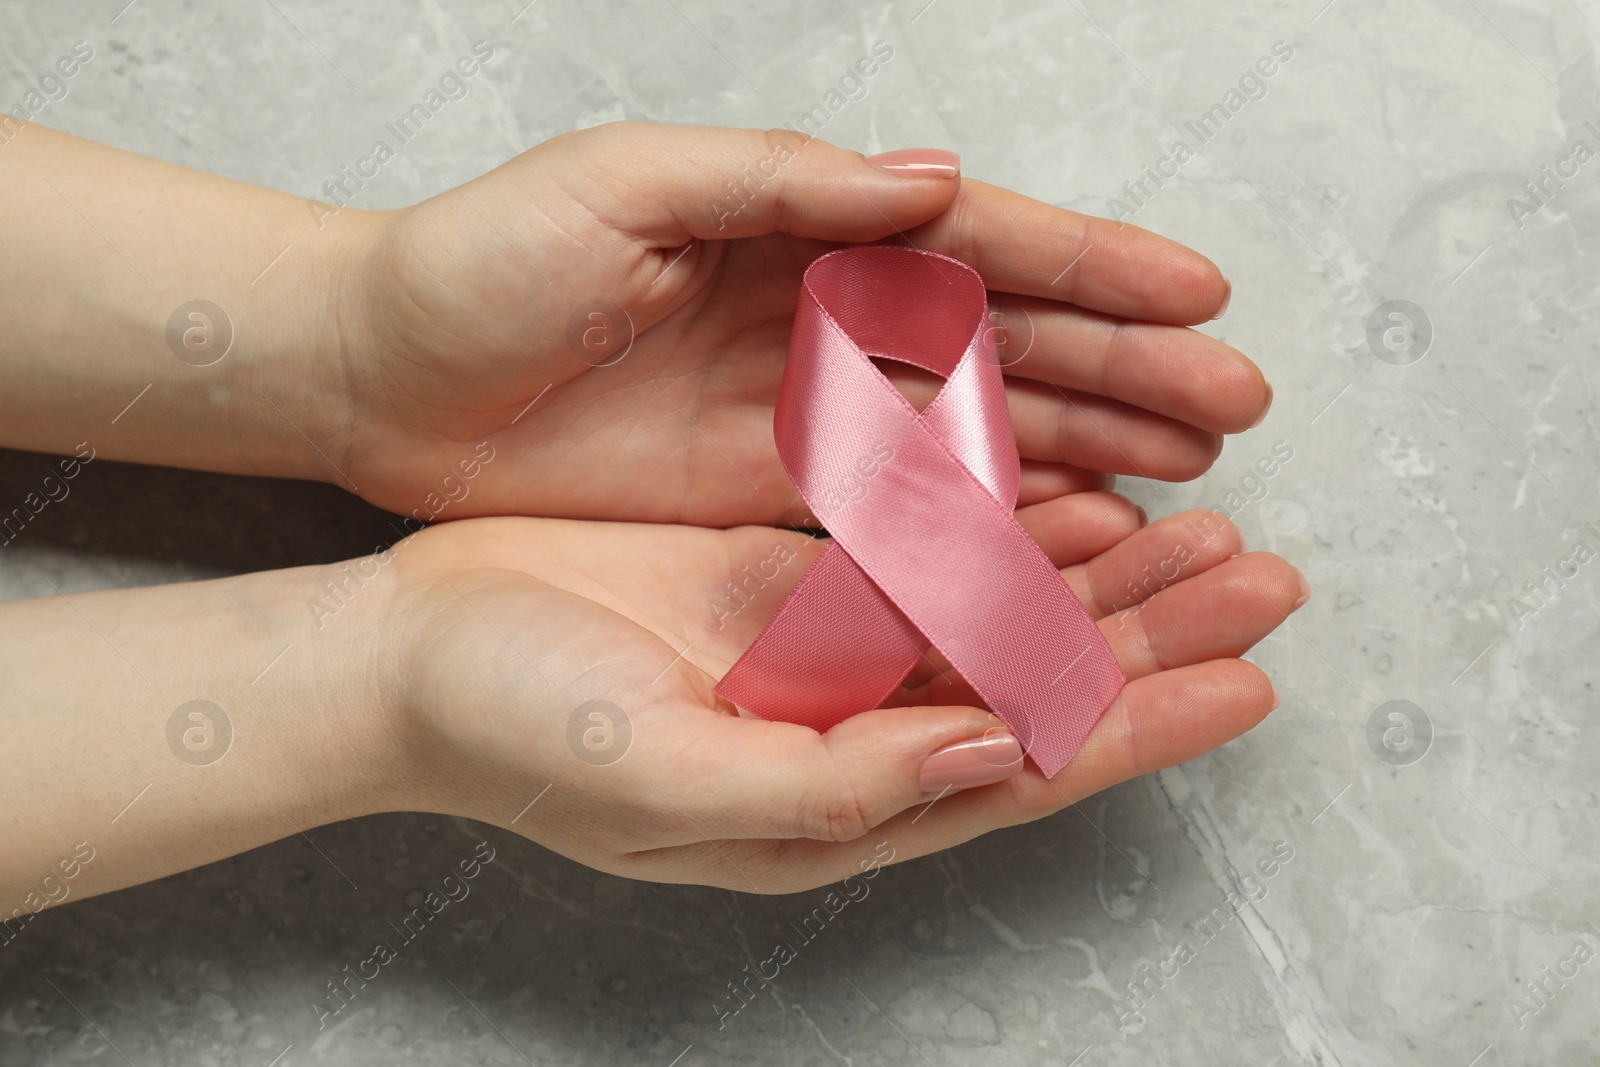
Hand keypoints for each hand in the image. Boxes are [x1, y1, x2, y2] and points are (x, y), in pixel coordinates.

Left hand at [329, 122, 1268, 525]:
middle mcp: (822, 311)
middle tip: (1235, 406)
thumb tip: (930, 184)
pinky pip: (905, 500)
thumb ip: (780, 186)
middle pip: (1006, 338)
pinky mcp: (768, 485)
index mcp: (801, 222)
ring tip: (1187, 472)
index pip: (976, 244)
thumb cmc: (480, 264)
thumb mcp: (621, 189)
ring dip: (1085, 443)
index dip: (1093, 269)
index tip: (1198, 298)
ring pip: (978, 423)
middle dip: (1124, 368)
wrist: (381, 375)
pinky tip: (1067, 530)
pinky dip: (990, 515)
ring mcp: (803, 404)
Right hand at [375, 492, 1302, 891]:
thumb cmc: (509, 730)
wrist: (401, 652)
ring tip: (1203, 530)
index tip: (1249, 683)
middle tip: (1262, 580)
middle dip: (1156, 642)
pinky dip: (999, 526)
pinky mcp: (782, 582)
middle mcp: (843, 736)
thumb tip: (988, 764)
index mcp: (829, 809)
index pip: (1022, 773)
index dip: (1141, 731)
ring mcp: (816, 656)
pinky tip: (1069, 497)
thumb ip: (834, 787)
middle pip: (1036, 694)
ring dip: (1099, 579)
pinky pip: (920, 553)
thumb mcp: (668, 781)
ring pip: (994, 618)